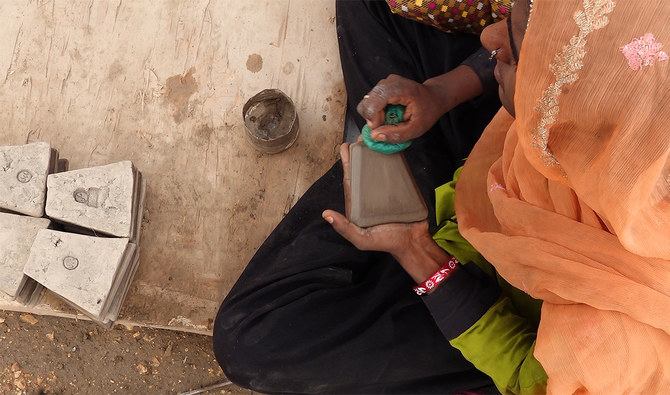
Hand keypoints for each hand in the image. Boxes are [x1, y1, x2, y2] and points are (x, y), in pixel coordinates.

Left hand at [321, 144, 448, 282]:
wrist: (413, 242)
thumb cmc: (386, 242)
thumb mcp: (362, 239)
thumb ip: (344, 228)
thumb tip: (326, 213)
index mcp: (357, 204)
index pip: (350, 180)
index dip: (346, 163)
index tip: (345, 147)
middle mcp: (369, 195)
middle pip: (362, 170)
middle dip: (359, 153)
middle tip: (360, 137)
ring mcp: (384, 191)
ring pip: (377, 169)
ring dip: (375, 153)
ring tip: (374, 138)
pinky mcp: (400, 189)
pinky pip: (395, 172)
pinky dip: (393, 160)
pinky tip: (391, 148)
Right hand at [357, 74, 443, 143]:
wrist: (434, 97)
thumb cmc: (427, 112)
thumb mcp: (416, 129)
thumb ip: (396, 135)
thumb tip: (374, 135)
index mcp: (401, 89)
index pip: (374, 102)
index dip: (373, 118)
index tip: (381, 127)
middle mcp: (390, 81)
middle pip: (367, 102)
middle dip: (372, 117)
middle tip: (386, 124)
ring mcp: (386, 81)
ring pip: (367, 101)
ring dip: (374, 114)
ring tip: (390, 118)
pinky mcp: (383, 85)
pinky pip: (371, 100)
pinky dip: (376, 110)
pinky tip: (388, 113)